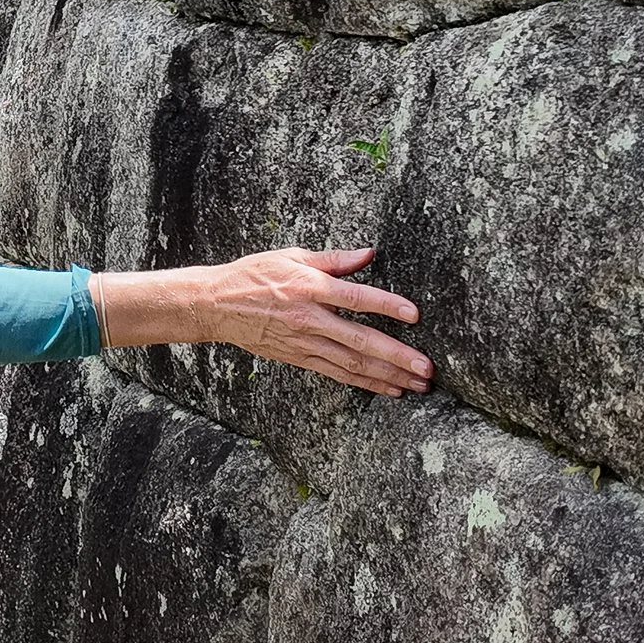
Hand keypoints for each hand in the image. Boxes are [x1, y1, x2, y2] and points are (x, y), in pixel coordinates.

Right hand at [91, 247, 432, 396]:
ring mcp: (304, 343)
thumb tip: (369, 252)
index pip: (355, 297)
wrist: (216, 306)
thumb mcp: (291, 256)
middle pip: (360, 340)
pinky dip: (366, 384)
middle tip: (427, 369)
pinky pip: (338, 375)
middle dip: (397, 356)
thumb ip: (333, 259)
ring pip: (353, 365)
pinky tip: (390, 389)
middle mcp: (309, 319)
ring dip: (388, 376)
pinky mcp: (300, 358)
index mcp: (309, 288)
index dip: (387, 306)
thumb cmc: (254, 275)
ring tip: (418, 385)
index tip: (415, 315)